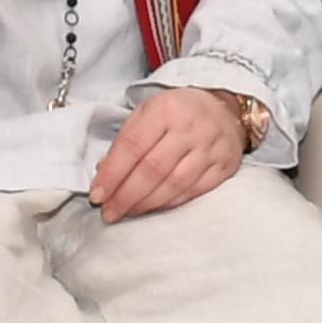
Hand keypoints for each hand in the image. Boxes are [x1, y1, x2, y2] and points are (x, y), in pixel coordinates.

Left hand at [90, 83, 244, 222]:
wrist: (224, 110)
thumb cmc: (178, 112)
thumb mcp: (148, 111)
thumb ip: (126, 140)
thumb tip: (105, 174)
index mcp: (165, 109)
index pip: (132, 146)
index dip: (112, 174)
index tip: (97, 195)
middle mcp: (190, 128)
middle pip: (152, 170)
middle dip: (126, 196)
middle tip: (109, 212)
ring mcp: (210, 148)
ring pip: (174, 184)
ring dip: (146, 204)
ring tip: (127, 212)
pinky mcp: (224, 166)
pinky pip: (194, 192)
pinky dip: (170, 203)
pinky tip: (154, 208)